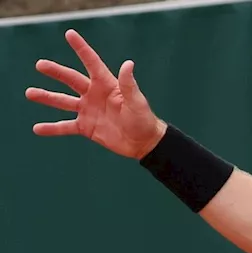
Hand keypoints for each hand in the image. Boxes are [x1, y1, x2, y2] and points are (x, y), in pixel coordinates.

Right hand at [25, 29, 165, 159]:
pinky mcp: (86, 127)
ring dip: (46, 97)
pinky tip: (38, 128)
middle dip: (56, 72)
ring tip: (30, 93)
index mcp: (106, 84)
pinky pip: (65, 126)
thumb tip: (128, 63)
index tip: (70, 34)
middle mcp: (93, 94)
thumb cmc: (144, 119)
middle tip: (40, 65)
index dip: (81, 48)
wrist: (144, 143)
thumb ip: (129, 84)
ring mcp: (88, 110)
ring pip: (63, 102)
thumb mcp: (137, 101)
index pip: (91, 62)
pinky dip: (52, 128)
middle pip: (71, 79)